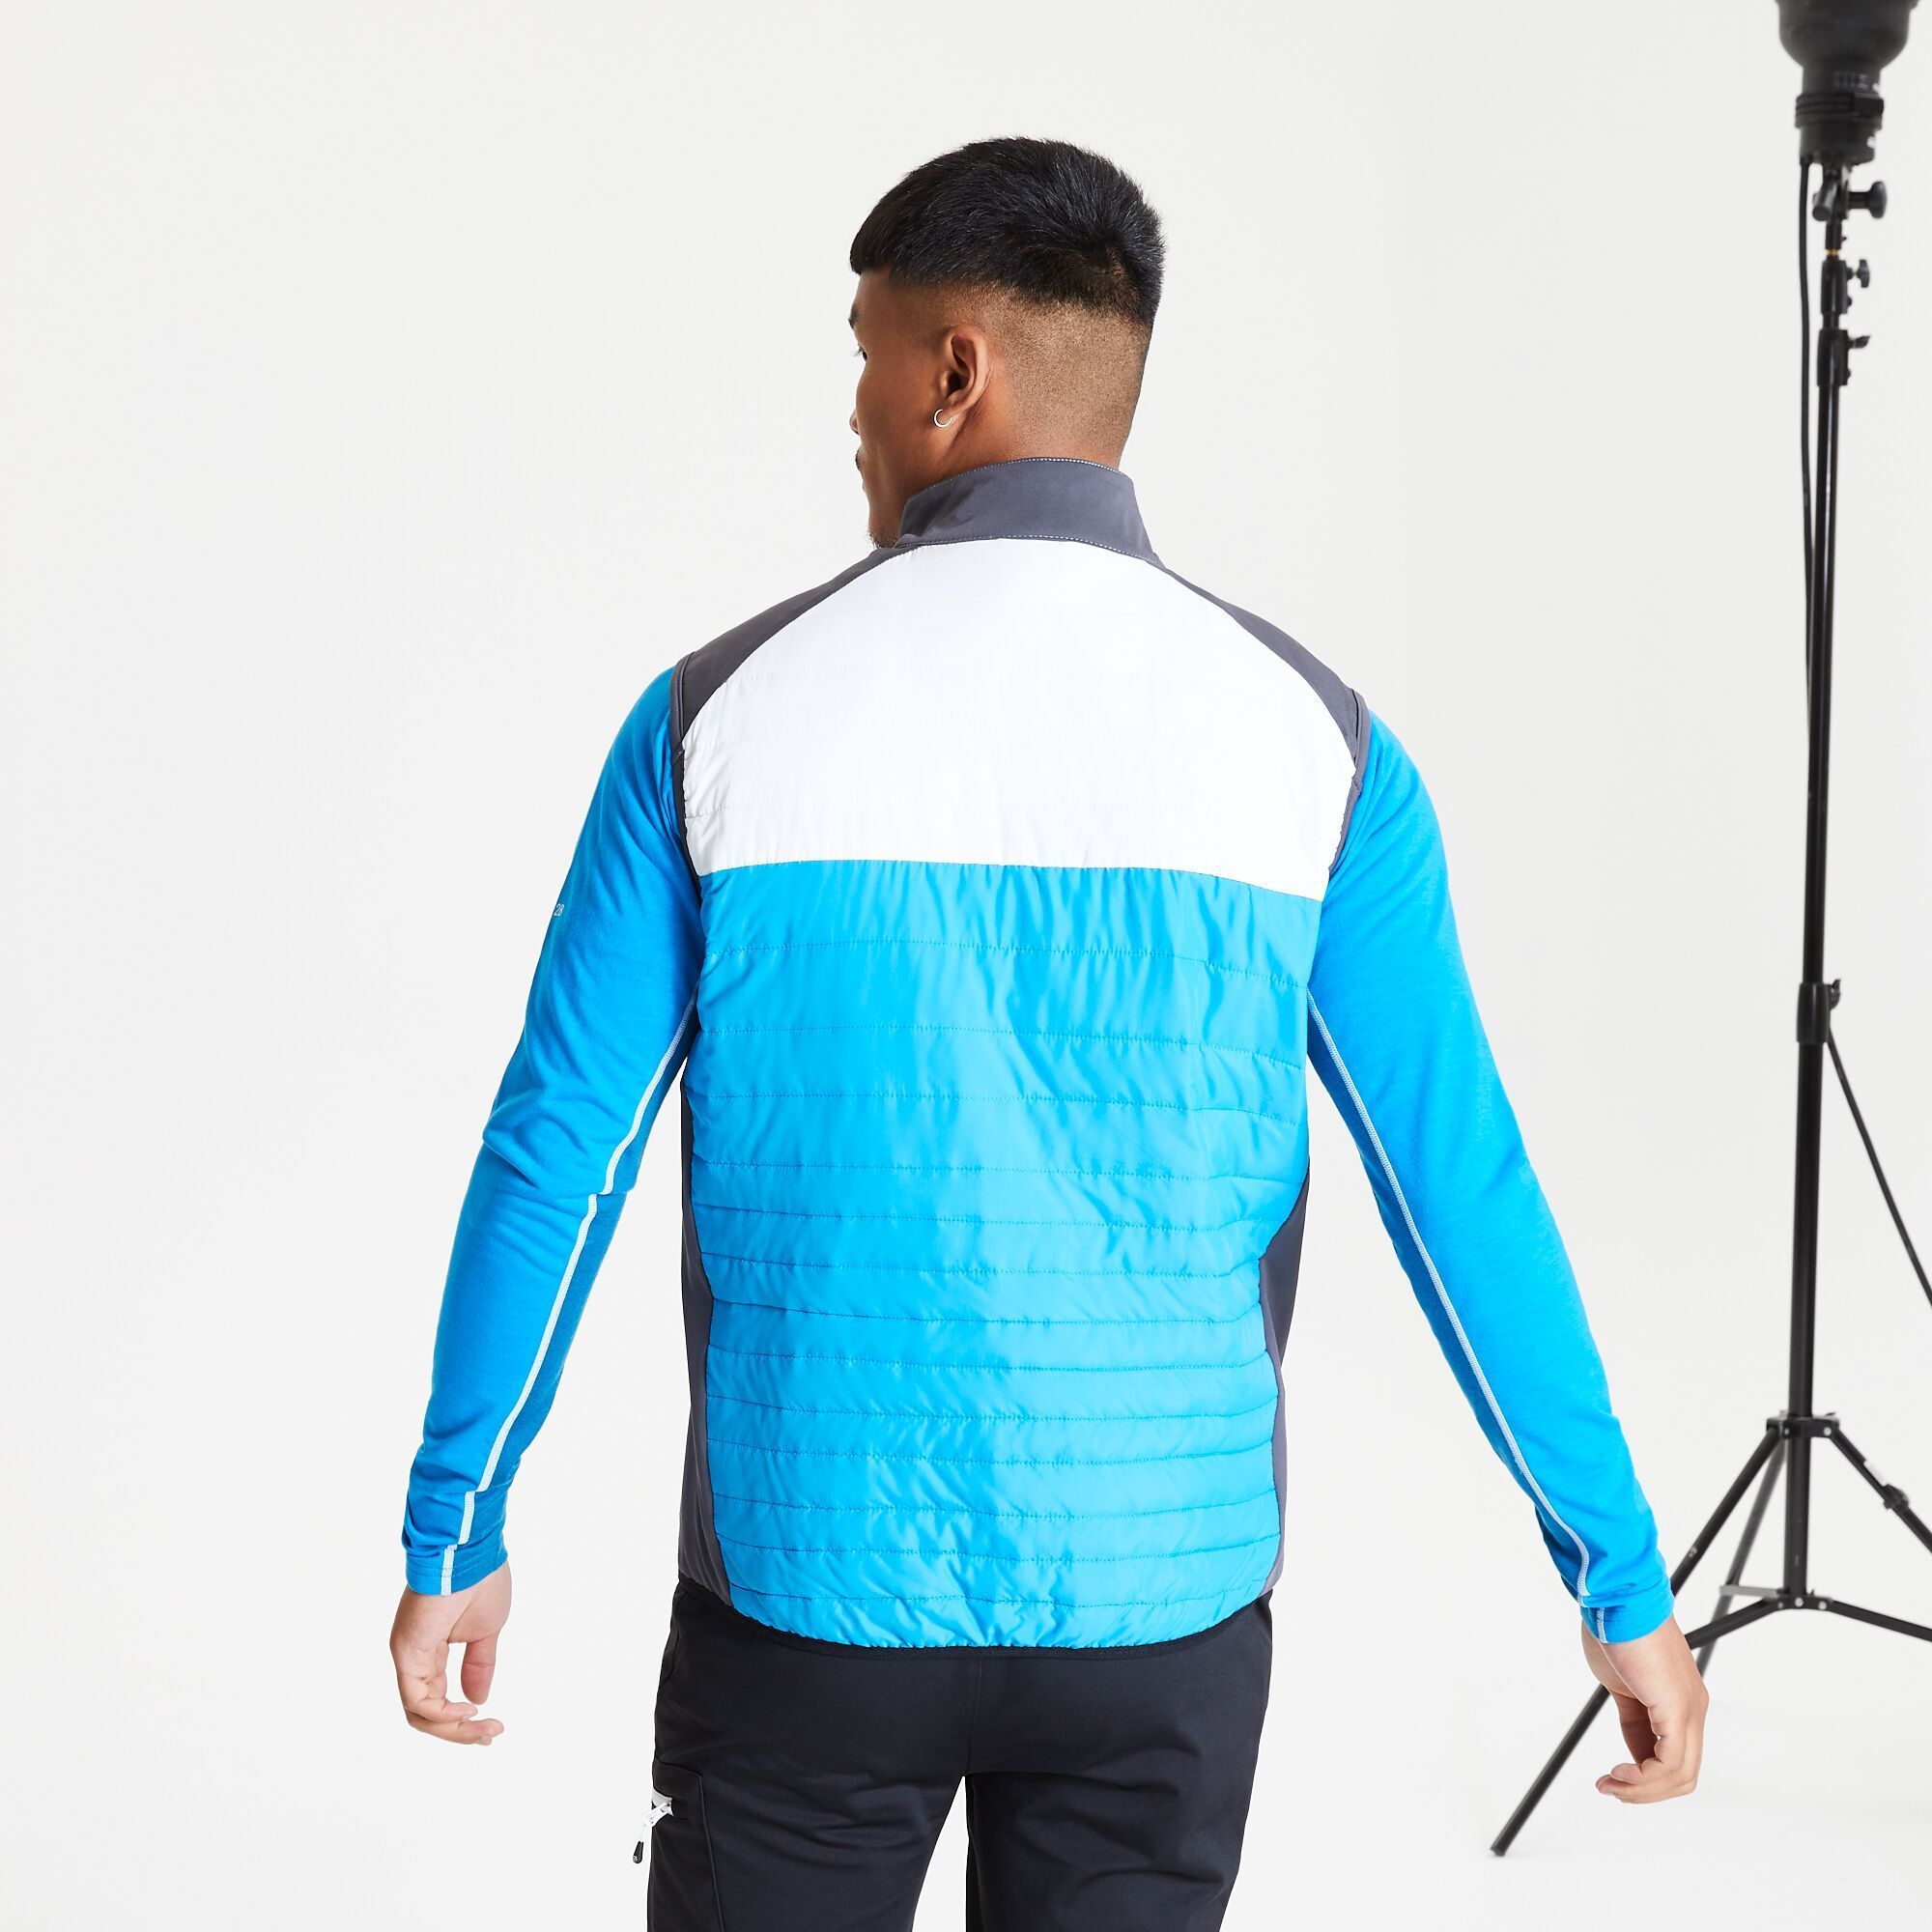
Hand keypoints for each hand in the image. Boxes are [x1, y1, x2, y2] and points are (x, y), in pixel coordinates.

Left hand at [390, 1564, 512, 1744]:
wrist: (470, 1551)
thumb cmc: (480, 1580)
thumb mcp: (486, 1631)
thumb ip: (479, 1665)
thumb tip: (479, 1698)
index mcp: (431, 1651)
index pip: (438, 1698)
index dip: (462, 1720)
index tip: (492, 1728)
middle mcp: (415, 1657)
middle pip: (427, 1713)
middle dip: (460, 1731)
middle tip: (491, 1736)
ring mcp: (408, 1656)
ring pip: (420, 1713)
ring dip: (454, 1728)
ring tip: (484, 1729)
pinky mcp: (406, 1652)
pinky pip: (417, 1699)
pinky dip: (442, 1713)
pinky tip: (468, 1710)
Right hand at [1579, 1613, 1707, 1803]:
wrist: (1617, 1598)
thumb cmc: (1615, 1628)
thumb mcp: (1621, 1684)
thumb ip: (1633, 1716)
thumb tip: (1633, 1749)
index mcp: (1679, 1701)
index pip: (1673, 1757)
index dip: (1643, 1776)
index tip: (1612, 1777)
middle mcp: (1692, 1709)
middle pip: (1682, 1775)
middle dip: (1644, 1791)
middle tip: (1611, 1787)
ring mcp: (1688, 1710)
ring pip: (1679, 1776)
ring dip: (1641, 1790)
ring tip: (1611, 1783)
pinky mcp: (1677, 1709)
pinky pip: (1669, 1763)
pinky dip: (1643, 1778)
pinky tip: (1620, 1773)